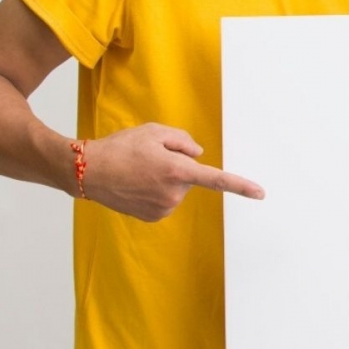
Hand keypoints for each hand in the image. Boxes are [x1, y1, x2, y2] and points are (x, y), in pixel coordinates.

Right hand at [83, 122, 264, 221]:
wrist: (88, 172)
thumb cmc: (120, 147)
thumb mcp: (154, 131)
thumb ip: (183, 140)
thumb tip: (198, 155)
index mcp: (178, 171)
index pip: (217, 180)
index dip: (241, 186)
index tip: (260, 193)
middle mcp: (173, 194)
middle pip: (189, 176)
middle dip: (176, 166)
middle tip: (148, 159)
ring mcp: (163, 208)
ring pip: (177, 189)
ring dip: (165, 180)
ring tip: (138, 172)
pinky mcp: (153, 217)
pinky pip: (165, 200)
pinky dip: (156, 192)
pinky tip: (136, 185)